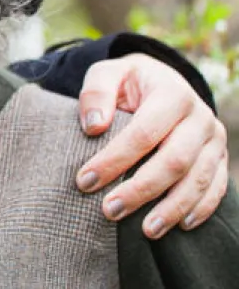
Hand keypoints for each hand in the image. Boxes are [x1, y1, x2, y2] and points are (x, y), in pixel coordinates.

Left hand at [74, 53, 227, 238]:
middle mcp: (200, 117)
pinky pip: (216, 187)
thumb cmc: (127, 83)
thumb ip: (97, 92)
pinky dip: (201, 208)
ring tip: (145, 230)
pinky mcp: (219, 158)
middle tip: (110, 211)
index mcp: (172, 93)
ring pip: (198, 179)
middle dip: (141, 189)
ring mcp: (214, 139)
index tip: (85, 181)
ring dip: (172, 207)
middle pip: (174, 160)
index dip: (114, 159)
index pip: (143, 133)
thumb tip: (94, 126)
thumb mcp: (108, 74)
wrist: (161, 80)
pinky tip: (180, 225)